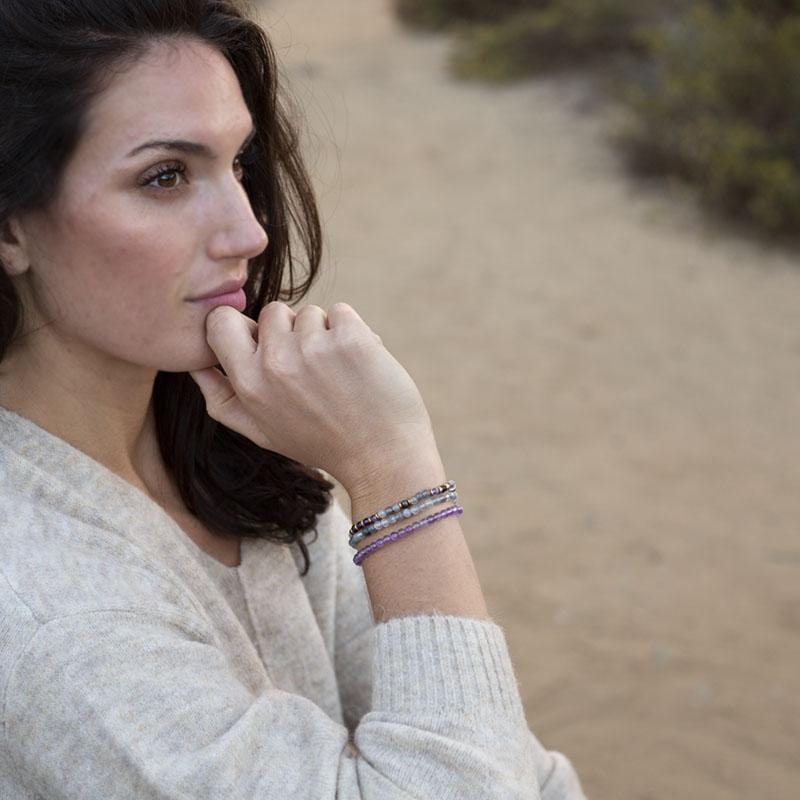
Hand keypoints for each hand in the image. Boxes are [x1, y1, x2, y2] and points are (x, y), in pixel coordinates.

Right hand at [189, 301, 438, 493]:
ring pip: (310, 312)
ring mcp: (313, 348)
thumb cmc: (322, 445)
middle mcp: (275, 363)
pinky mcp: (351, 338)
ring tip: (340, 376)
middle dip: (293, 332)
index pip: (221, 321)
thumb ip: (222, 400)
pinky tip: (361, 366)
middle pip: (272, 312)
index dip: (244, 326)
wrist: (384, 459)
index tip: (264, 343)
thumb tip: (195, 367)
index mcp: (248, 384)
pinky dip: (354, 332)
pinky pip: (342, 312)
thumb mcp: (261, 432)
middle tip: (314, 373)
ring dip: (326, 335)